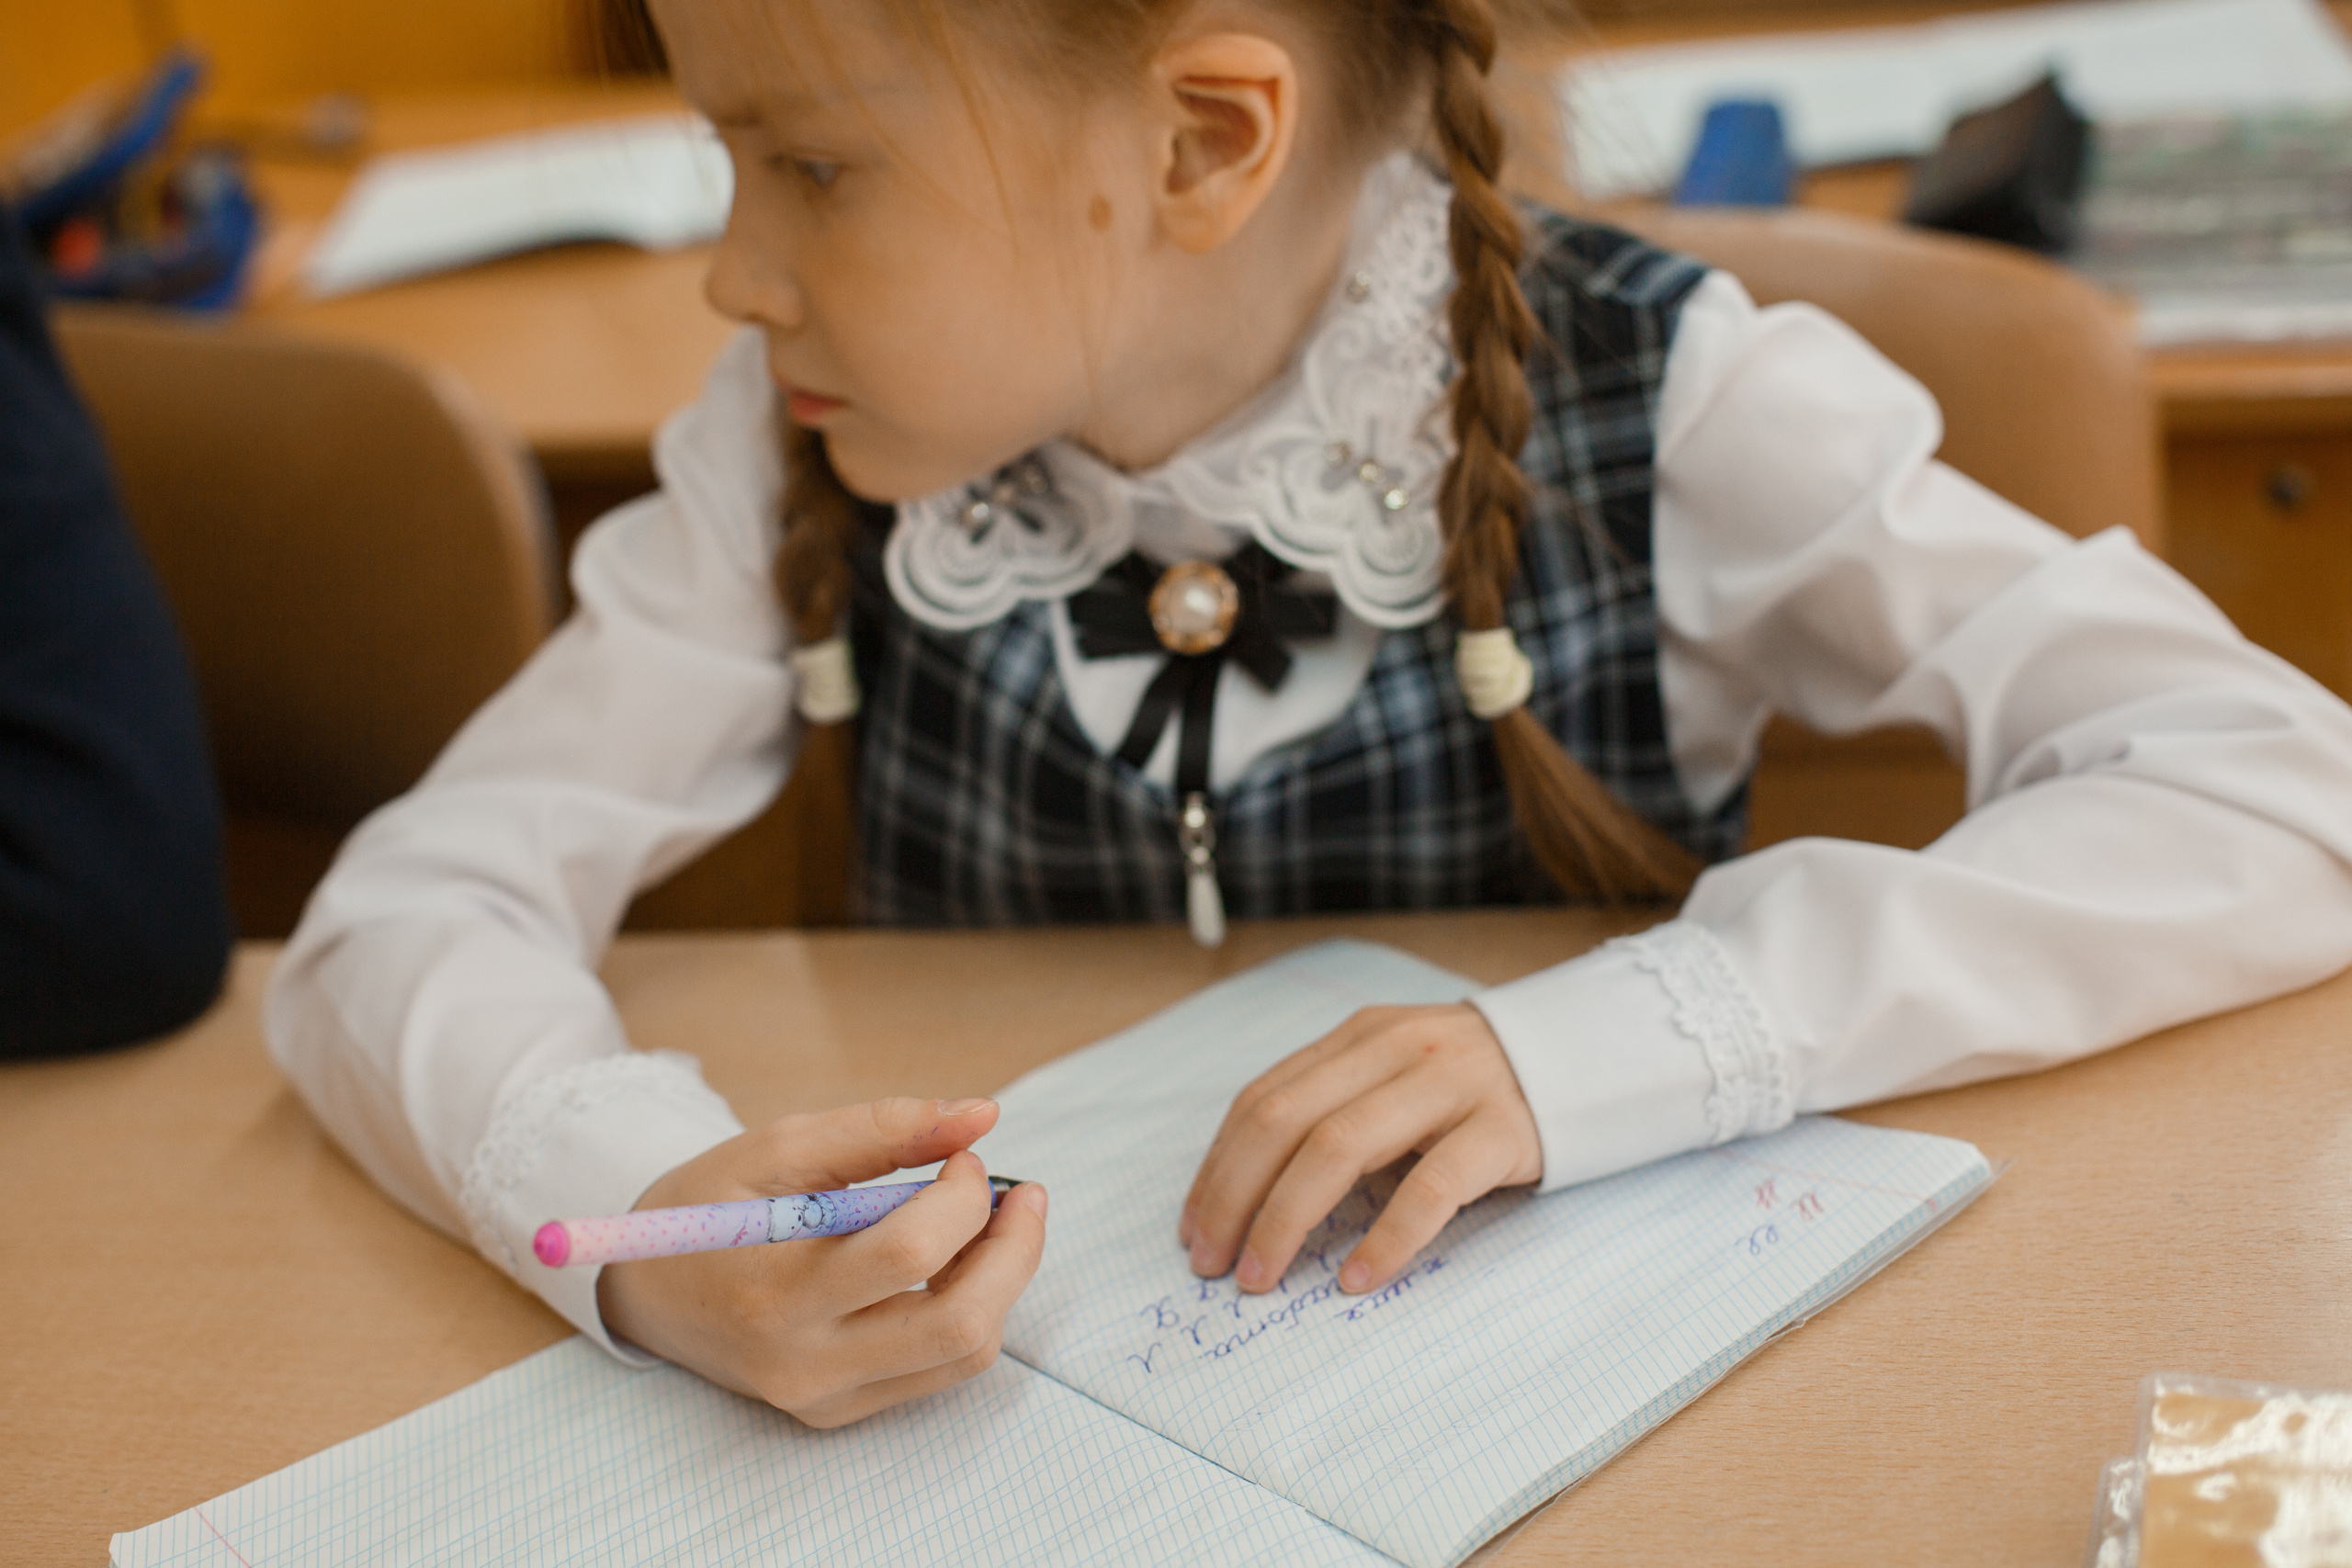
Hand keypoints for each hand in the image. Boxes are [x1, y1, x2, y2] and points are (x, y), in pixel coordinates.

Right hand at [597, 1096, 1046, 1427]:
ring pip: (964, 1354)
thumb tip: (981, 1115)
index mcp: (776, 1291)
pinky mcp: (841, 1413)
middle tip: (1023, 1194)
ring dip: (1003, 1281)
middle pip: (959, 1323)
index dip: (962, 1196)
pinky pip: (940, 1370)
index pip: (909, 1253)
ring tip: (996, 1223)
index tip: (962, 1157)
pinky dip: (971, 1310)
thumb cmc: (712, 1205)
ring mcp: (826, 1398)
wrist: (647, 1289)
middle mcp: (804, 1362)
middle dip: (1014, 1249)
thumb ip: (881, 1128)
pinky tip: (959, 1264)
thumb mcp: (778, 1147)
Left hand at [1178, 1004, 1539, 1295]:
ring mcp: (1449, 1085)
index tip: (1193, 1229)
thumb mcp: (1396, 1072)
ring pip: (1339, 1149)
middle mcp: (1394, 1049)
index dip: (1218, 1168)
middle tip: (1213, 1265)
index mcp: (1358, 1037)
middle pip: (1284, 1122)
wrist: (1587, 1056)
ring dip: (1286, 1220)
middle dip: (1235, 1198)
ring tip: (1262, 1276)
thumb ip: (1335, 1107)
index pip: (1262, 1100)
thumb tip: (1247, 1192)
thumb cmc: (1473, 1083)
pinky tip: (1357, 1278)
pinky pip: (1430, 1187)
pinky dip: (1386, 1237)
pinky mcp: (1501, 1129)